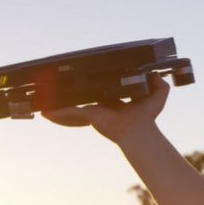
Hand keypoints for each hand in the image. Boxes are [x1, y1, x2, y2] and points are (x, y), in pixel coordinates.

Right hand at [41, 74, 169, 142]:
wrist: (139, 130)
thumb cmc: (147, 117)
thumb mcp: (158, 96)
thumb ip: (160, 84)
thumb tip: (156, 74)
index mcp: (113, 100)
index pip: (101, 91)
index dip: (92, 85)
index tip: (83, 79)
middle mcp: (101, 105)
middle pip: (83, 98)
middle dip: (70, 95)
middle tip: (57, 88)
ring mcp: (94, 111)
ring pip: (73, 107)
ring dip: (59, 105)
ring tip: (43, 102)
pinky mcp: (89, 115)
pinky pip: (70, 112)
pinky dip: (57, 112)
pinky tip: (45, 112)